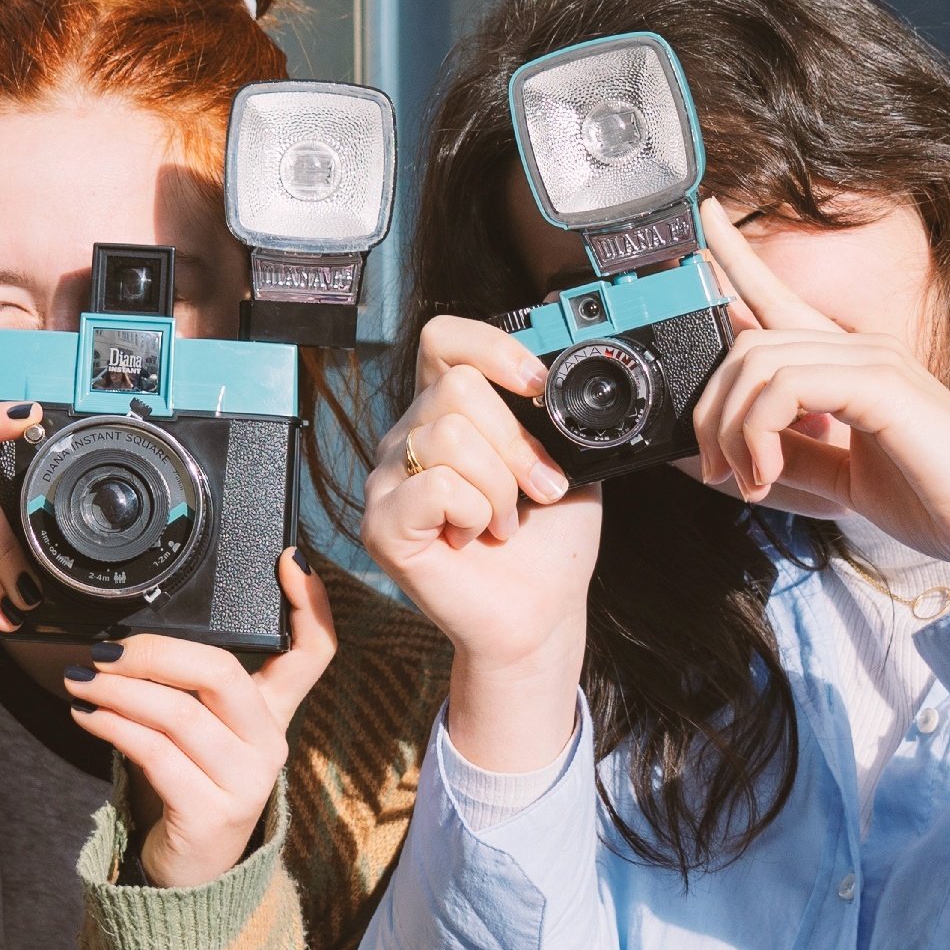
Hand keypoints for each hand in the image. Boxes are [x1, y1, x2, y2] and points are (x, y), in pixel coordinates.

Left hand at [61, 550, 336, 887]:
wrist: (189, 877)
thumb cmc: (187, 789)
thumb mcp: (199, 733)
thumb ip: (188, 689)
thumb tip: (128, 636)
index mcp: (273, 715)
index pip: (315, 653)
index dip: (311, 606)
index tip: (289, 560)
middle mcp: (270, 744)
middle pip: (221, 672)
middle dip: (153, 652)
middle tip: (103, 651)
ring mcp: (246, 781)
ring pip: (177, 713)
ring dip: (117, 691)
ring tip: (80, 681)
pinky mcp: (211, 812)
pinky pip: (154, 753)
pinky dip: (112, 727)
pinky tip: (87, 716)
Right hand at [362, 316, 598, 769]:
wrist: (541, 611)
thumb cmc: (548, 541)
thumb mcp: (566, 457)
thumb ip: (552, 410)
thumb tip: (557, 372)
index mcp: (447, 410)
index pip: (443, 338)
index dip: (491, 348)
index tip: (538, 385)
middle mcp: (409, 437)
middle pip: (455, 386)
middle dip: (516, 441)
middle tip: (539, 489)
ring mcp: (389, 481)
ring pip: (448, 435)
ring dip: (501, 485)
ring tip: (506, 520)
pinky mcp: (383, 526)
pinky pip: (435, 488)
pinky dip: (474, 514)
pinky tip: (476, 536)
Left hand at [694, 200, 949, 588]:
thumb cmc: (935, 504)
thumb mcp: (842, 478)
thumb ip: (790, 455)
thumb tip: (721, 450)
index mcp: (851, 363)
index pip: (780, 296)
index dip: (737, 254)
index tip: (703, 217)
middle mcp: (861, 347)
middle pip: (747, 341)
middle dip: (712, 410)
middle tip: (718, 472)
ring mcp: (874, 359)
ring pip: (758, 360)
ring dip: (733, 429)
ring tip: (751, 482)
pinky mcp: (881, 383)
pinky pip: (786, 385)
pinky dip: (759, 433)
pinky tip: (770, 474)